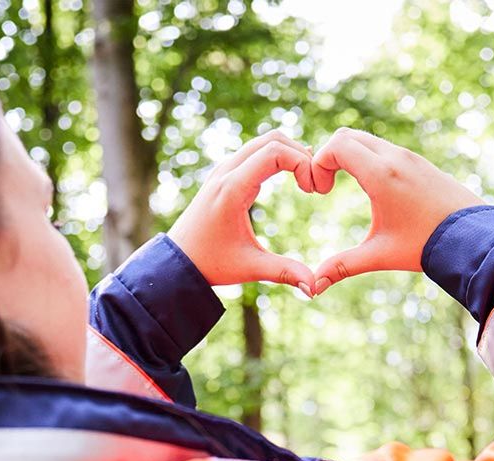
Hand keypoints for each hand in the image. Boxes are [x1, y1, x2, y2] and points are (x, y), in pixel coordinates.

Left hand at [168, 131, 317, 294]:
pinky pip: (255, 151)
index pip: (275, 152)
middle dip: (301, 154)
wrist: (177, 260)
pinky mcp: (224, 173)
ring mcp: (223, 169)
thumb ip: (284, 272)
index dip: (303, 163)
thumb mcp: (249, 268)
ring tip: (308, 180)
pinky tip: (292, 177)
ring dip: (290, 152)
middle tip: (316, 183)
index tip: (314, 190)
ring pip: (264, 141)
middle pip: (273, 139)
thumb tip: (315, 287)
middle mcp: (226, 171)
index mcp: (232, 188)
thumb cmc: (211, 264)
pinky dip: (277, 156)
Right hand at [309, 128, 485, 295]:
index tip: (321, 191)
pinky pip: (385, 148)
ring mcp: (410, 157)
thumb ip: (343, 266)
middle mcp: (395, 158)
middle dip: (329, 156)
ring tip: (345, 185)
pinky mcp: (420, 163)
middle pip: (347, 136)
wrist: (474, 237)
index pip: (336, 145)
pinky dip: (369, 158)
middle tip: (326, 186)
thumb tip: (314, 287)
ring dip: (350, 157)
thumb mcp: (380, 254)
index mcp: (381, 174)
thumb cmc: (426, 245)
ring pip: (367, 140)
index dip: (319, 163)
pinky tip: (371, 188)